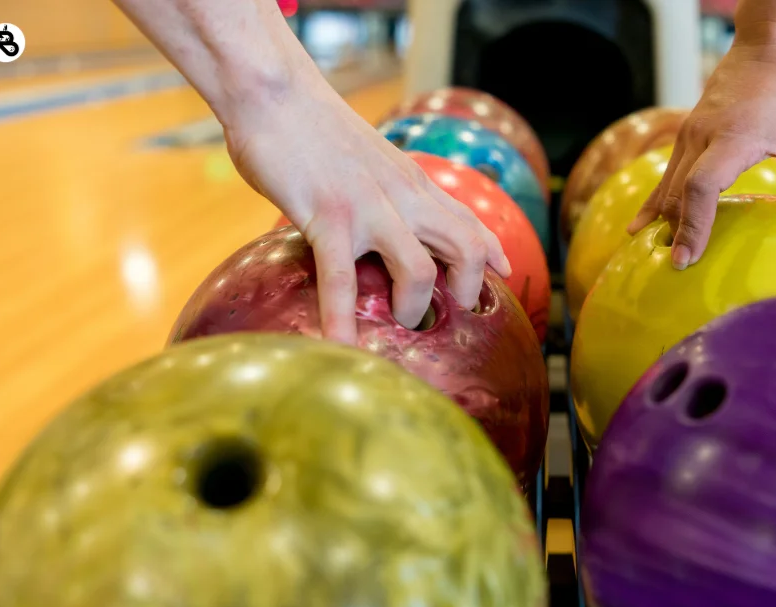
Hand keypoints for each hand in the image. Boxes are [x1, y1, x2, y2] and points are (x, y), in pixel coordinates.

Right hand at [221, 76, 510, 338]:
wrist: (273, 90)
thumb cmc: (312, 125)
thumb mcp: (368, 157)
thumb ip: (385, 189)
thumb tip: (381, 219)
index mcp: (412, 182)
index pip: (468, 219)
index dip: (491, 251)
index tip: (501, 274)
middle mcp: (403, 196)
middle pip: (465, 249)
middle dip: (468, 289)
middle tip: (449, 313)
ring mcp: (369, 208)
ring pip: (419, 269)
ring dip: (413, 307)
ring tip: (397, 324)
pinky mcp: (329, 217)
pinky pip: (341, 280)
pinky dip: (342, 319)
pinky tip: (341, 347)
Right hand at [629, 41, 775, 269]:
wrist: (770, 47)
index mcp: (733, 137)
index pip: (701, 187)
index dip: (694, 226)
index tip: (687, 257)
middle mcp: (703, 135)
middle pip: (678, 192)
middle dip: (677, 231)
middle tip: (678, 267)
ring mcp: (690, 133)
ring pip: (667, 184)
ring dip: (664, 219)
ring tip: (660, 253)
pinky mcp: (687, 133)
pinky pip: (665, 173)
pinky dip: (656, 201)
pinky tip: (641, 223)